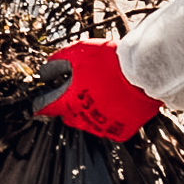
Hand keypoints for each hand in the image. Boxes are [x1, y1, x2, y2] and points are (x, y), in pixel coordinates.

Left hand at [32, 40, 160, 141]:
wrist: (144, 71)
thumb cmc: (110, 60)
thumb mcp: (77, 53)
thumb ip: (57, 62)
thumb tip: (44, 70)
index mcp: (69, 102)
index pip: (45, 108)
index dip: (40, 103)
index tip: (38, 102)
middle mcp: (84, 119)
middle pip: (67, 115)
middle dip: (67, 104)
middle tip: (75, 90)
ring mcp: (103, 127)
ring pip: (88, 122)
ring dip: (88, 110)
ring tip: (97, 93)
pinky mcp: (122, 131)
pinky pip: (110, 126)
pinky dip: (109, 117)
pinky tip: (113, 103)